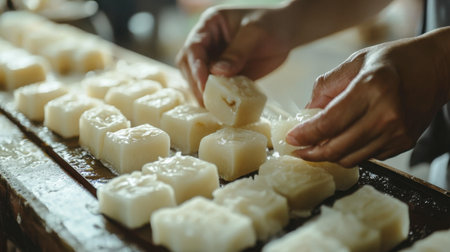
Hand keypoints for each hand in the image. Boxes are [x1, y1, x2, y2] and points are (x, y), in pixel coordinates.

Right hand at [176, 5, 292, 103]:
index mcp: (209, 26)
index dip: (196, 67)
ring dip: (204, 94)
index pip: (194, 47)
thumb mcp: (255, 33)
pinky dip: (218, 99)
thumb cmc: (271, 24)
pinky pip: (217, 89)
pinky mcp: (226, 75)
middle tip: (207, 101)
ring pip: (199, 80)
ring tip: (213, 108)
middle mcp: (207, 44)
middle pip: (190, 65)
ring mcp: (215, 60)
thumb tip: (218, 72)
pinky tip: (222, 109)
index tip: (204, 84)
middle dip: (196, 84)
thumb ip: (237, 52)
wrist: (288, 32)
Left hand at [286, 29, 449, 166]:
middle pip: (337, 148)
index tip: (291, 139)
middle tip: (298, 150)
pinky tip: (343, 141)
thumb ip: (326, 88)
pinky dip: (350, 152)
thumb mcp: (354, 62)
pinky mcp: (404, 143)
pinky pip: (367, 157)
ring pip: (351, 158)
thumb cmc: (393, 61)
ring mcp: (397, 132)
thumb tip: (306, 114)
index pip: (329, 123)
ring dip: (329, 156)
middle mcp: (386, 114)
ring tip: (315, 148)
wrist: (436, 69)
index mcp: (371, 88)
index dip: (305, 135)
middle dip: (311, 153)